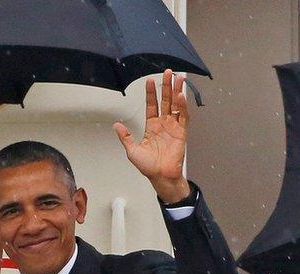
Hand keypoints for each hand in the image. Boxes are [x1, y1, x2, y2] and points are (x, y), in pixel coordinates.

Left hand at [113, 69, 191, 202]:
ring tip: (178, 78)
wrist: (160, 176)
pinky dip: (183, 106)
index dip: (151, 93)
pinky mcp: (182, 132)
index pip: (152, 105)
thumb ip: (125, 137)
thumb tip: (116, 125)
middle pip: (165, 101)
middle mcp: (163, 124)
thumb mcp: (132, 151)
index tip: (149, 81)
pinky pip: (183, 116)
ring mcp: (173, 127)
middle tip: (167, 72)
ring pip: (176, 105)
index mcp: (152, 126)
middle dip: (166, 86)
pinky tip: (181, 95)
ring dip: (177, 91)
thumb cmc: (148, 166)